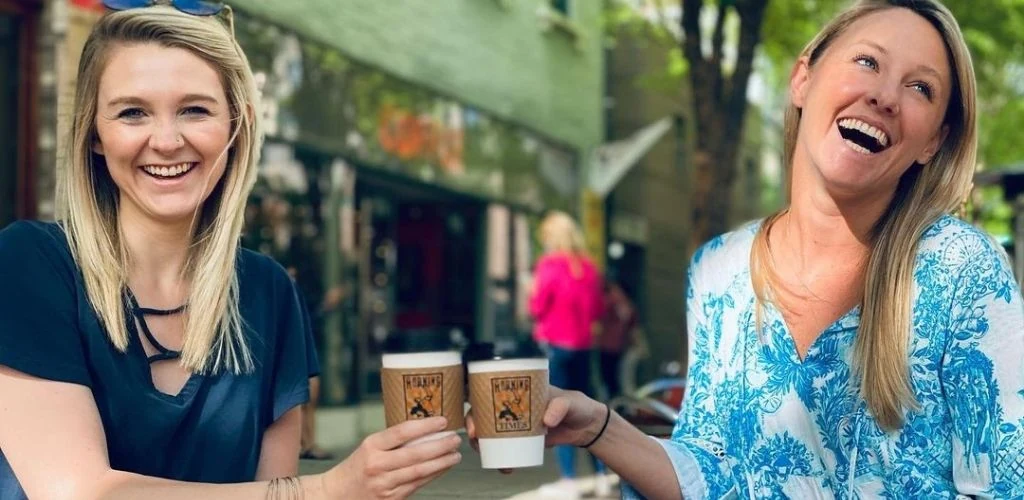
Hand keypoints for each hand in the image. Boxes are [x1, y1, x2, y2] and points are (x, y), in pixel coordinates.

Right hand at [321, 417, 461, 498]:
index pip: (402, 431)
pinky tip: (443, 467)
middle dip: (440, 445)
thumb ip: (393, 441)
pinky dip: (433, 475)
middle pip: (416, 453)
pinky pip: (417, 485)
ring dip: (442, 462)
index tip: (443, 421)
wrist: (337, 494)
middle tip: (455, 438)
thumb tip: (427, 431)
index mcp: (372, 446)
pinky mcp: (391, 498)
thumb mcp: (370, 447)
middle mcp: (378, 465)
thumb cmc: (357, 467)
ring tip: (455, 454)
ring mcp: (384, 484)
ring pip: (420, 471)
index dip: (426, 425)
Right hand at [465, 387, 605, 471]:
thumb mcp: (569, 402)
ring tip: (486, 456)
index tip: (473, 417)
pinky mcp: (524, 440)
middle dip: (473, 427)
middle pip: (483, 415)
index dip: (475, 403)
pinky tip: (503, 467)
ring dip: (482, 445)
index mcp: (519, 390)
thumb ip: (560, 407)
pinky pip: (506, 448)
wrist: (587, 426)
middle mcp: (513, 406)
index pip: (490, 392)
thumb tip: (546, 421)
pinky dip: (501, 458)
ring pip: (490, 433)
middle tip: (475, 439)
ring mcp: (517, 424)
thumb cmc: (577, 405)